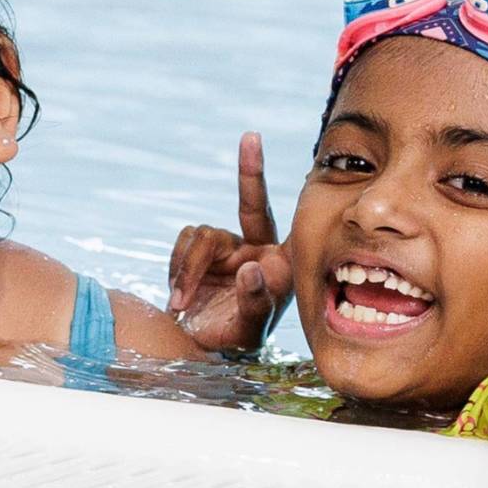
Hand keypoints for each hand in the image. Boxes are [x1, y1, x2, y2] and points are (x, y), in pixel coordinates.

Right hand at [166, 132, 291, 352]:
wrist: (198, 347)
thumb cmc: (235, 341)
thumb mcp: (250, 331)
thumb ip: (255, 302)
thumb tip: (250, 267)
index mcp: (281, 266)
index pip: (294, 227)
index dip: (309, 203)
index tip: (296, 164)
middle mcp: (256, 249)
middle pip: (253, 204)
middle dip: (252, 171)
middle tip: (251, 139)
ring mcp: (227, 248)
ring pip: (204, 234)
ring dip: (188, 269)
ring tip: (181, 302)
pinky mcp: (199, 251)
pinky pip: (184, 242)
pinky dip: (178, 269)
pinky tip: (179, 297)